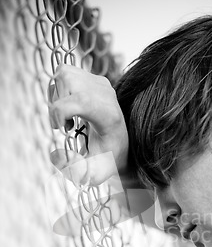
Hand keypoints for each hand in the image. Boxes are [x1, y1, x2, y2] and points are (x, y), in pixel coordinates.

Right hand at [48, 64, 128, 185]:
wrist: (121, 145)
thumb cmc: (107, 160)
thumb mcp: (94, 174)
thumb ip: (76, 171)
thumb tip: (56, 155)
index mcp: (109, 116)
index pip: (80, 101)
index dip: (59, 113)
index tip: (62, 129)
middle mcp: (107, 94)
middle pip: (66, 83)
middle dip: (56, 106)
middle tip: (66, 126)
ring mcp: (101, 83)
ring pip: (64, 74)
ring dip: (57, 96)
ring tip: (69, 116)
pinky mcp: (94, 78)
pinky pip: (65, 72)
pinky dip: (60, 89)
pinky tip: (69, 106)